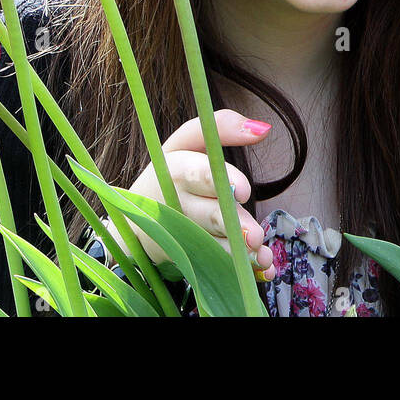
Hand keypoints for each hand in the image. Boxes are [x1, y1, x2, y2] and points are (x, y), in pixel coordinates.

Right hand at [123, 109, 276, 280]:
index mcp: (176, 169)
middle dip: (233, 225)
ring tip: (262, 256)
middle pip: (209, 214)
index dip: (221, 181)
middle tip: (254, 236)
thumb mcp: (188, 142)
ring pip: (214, 244)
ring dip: (239, 253)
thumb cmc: (173, 169)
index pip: (197, 173)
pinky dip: (242, 270)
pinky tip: (262, 271)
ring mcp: (182, 234)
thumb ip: (221, 127)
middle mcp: (178, 204)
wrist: (136, 214)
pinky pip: (216, 265)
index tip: (244, 191)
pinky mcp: (189, 255)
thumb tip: (263, 128)